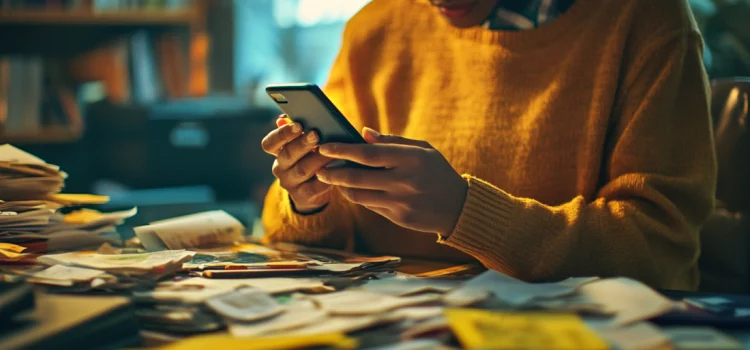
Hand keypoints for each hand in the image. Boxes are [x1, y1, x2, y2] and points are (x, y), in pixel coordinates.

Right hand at [261, 115, 333, 212]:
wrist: (314, 194)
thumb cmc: (311, 161)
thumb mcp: (304, 147)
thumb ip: (298, 132)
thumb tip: (285, 118)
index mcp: (277, 152)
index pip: (269, 143)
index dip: (282, 134)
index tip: (298, 124)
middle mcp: (280, 168)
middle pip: (287, 154)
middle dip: (302, 143)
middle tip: (316, 134)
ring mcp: (290, 183)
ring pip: (302, 170)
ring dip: (318, 159)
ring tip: (332, 151)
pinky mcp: (303, 196)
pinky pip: (314, 186)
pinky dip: (326, 177)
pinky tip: (337, 169)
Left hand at [316, 128, 467, 235]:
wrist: (458, 207)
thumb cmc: (437, 172)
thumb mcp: (422, 149)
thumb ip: (392, 141)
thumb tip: (363, 134)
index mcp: (410, 159)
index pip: (368, 154)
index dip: (343, 150)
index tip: (325, 146)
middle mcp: (403, 181)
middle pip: (357, 177)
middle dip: (333, 172)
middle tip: (320, 168)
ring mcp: (400, 201)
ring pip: (359, 195)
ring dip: (342, 186)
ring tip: (333, 178)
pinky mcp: (398, 217)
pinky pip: (369, 206)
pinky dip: (357, 196)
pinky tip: (351, 189)